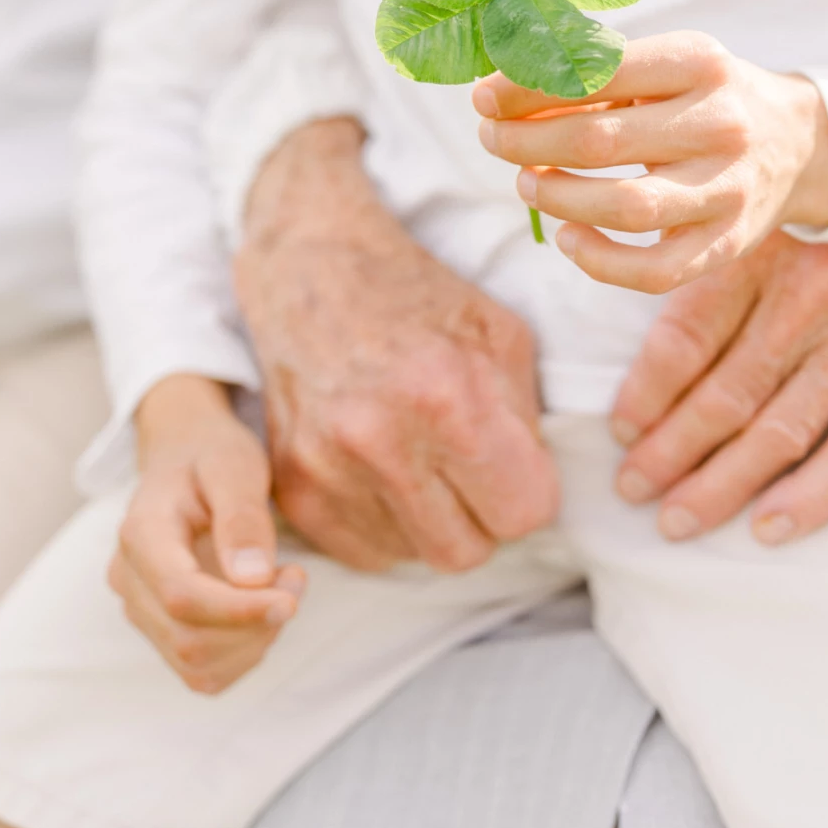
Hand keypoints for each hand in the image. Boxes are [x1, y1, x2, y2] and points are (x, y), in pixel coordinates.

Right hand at [110, 375, 304, 694]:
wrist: (185, 455)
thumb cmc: (211, 455)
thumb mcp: (234, 466)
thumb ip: (242, 518)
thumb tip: (252, 580)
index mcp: (141, 533)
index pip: (181, 596)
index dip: (239, 611)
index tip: (291, 598)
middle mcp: (128, 578)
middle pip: (189, 640)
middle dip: (255, 625)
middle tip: (295, 579)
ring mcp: (140, 608)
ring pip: (197, 665)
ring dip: (254, 642)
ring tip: (282, 587)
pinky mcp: (159, 628)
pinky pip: (202, 671)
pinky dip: (244, 653)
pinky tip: (262, 608)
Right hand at [235, 119, 557, 574]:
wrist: (311, 270)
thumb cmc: (418, 298)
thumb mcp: (500, 335)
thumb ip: (526, 420)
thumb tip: (534, 489)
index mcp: (447, 396)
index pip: (522, 513)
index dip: (528, 490)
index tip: (515, 464)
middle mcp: (380, 440)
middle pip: (467, 552)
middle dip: (481, 516)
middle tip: (470, 468)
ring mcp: (327, 469)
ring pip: (415, 557)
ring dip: (431, 521)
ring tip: (420, 458)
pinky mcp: (293, 490)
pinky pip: (365, 555)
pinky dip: (385, 525)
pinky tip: (382, 469)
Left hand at [475, 33, 827, 294]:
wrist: (798, 144)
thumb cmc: (704, 98)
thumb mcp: (666, 65)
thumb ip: (595, 73)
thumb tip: (502, 95)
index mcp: (699, 63)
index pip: (598, 72)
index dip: (529, 87)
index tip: (484, 97)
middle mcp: (720, 124)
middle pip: (600, 141)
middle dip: (527, 143)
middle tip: (493, 139)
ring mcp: (728, 190)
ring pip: (626, 207)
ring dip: (558, 198)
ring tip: (525, 182)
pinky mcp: (727, 245)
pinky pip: (653, 271)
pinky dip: (598, 261)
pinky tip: (568, 237)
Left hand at [610, 232, 827, 544]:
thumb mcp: (758, 206)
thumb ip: (696, 245)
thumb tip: (615, 273)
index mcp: (759, 254)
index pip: (687, 336)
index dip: (645, 391)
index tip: (619, 429)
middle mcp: (808, 300)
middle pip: (725, 394)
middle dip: (669, 451)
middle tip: (630, 488)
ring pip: (779, 431)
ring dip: (721, 484)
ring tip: (675, 521)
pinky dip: (814, 496)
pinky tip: (768, 528)